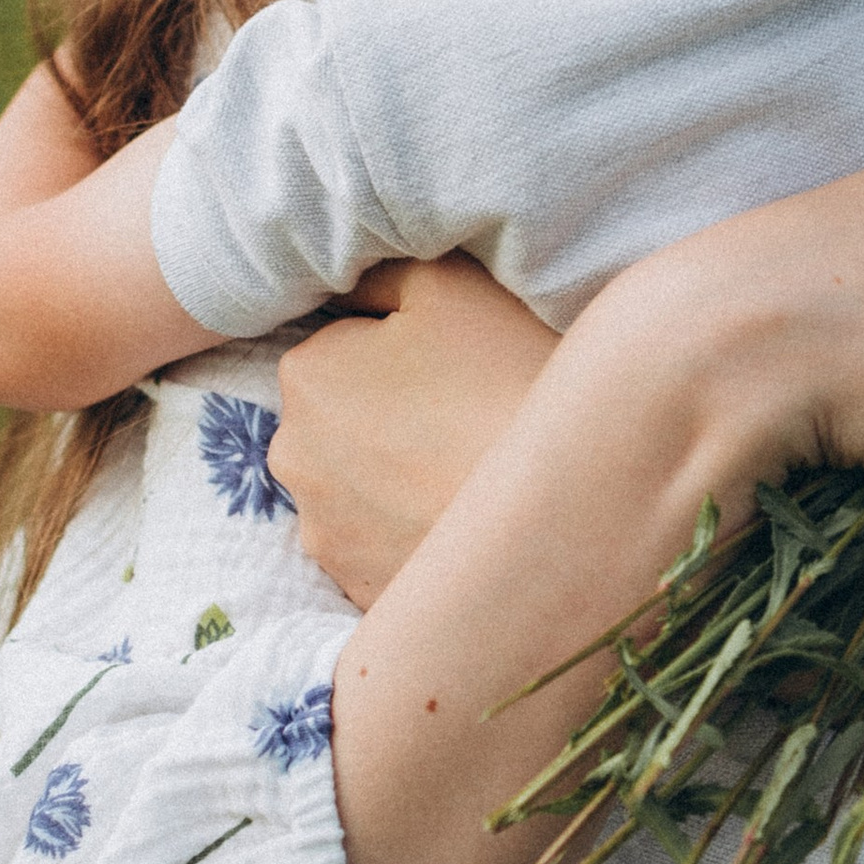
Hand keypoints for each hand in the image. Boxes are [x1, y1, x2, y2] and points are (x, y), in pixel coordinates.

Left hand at [274, 258, 559, 604]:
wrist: (571, 504)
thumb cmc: (510, 378)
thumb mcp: (448, 284)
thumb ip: (381, 272)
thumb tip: (353, 284)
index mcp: (305, 376)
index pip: (338, 347)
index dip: (397, 349)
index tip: (450, 362)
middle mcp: (292, 460)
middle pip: (338, 422)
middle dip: (382, 417)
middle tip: (463, 413)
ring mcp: (325, 536)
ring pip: (355, 488)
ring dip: (393, 479)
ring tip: (466, 468)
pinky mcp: (360, 591)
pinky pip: (379, 548)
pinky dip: (409, 533)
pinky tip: (460, 517)